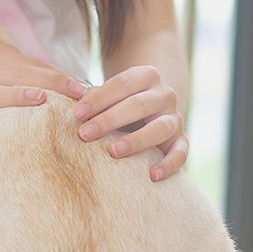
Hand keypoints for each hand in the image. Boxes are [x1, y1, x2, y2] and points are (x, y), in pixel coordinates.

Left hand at [72, 63, 187, 180]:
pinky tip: (152, 175)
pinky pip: (181, 152)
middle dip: (110, 119)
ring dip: (135, 140)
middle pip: (138, 105)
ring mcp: (175, 117)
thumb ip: (93, 97)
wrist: (152, 110)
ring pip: (160, 128)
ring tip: (113, 151)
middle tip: (85, 134)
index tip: (77, 114)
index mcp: (146, 76)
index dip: (99, 98)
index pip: (123, 83)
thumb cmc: (120, 103)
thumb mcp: (109, 95)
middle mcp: (165, 94)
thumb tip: (71, 97)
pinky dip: (169, 164)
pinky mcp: (181, 140)